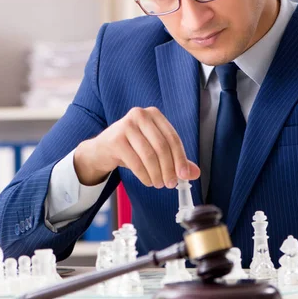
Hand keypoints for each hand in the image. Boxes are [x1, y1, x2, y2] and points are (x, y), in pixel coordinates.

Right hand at [74, 107, 199, 186]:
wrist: (102, 150)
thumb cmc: (132, 148)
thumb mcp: (154, 150)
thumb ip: (175, 159)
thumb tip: (195, 173)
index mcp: (153, 114)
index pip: (172, 137)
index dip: (181, 158)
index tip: (185, 175)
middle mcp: (140, 115)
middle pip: (162, 146)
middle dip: (169, 168)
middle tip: (171, 184)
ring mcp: (126, 125)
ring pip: (149, 155)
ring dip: (157, 174)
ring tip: (159, 184)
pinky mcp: (115, 139)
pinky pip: (136, 162)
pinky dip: (144, 176)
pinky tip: (147, 181)